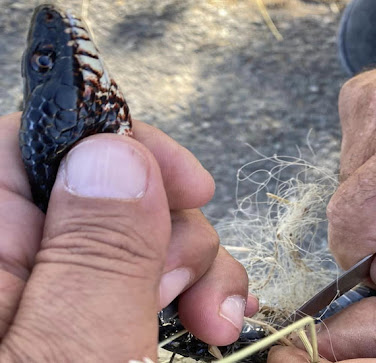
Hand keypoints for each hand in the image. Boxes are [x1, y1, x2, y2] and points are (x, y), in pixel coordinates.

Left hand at [0, 112, 256, 360]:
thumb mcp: (78, 351)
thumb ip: (96, 251)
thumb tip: (119, 150)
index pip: (40, 143)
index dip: (122, 144)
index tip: (191, 188)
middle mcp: (16, 267)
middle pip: (108, 189)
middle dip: (173, 227)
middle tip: (189, 289)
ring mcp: (59, 295)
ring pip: (141, 233)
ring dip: (196, 267)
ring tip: (213, 322)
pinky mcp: (93, 320)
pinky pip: (150, 277)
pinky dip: (193, 291)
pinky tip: (214, 318)